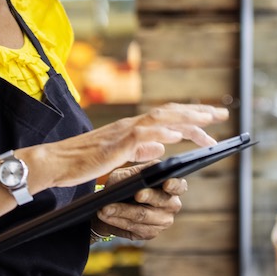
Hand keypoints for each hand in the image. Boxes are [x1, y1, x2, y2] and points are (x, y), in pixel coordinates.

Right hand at [28, 103, 224, 190]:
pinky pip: (142, 136)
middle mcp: (130, 125)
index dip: (191, 115)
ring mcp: (123, 133)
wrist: (55, 163)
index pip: (167, 116)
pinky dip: (161, 133)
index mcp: (132, 128)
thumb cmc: (82, 162)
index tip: (211, 117)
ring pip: (161, 119)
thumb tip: (161, 148)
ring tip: (208, 124)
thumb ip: (138, 150)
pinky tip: (177, 136)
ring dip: (186, 120)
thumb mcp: (117, 156)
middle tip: (221, 114)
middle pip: (170, 112)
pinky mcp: (115, 146)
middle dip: (198, 112)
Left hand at [94, 165, 188, 240]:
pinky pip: (133, 227)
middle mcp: (171, 205)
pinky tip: (106, 215)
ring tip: (106, 207)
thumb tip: (149, 169)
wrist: (109, 206)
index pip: (179, 185)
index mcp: (170, 186)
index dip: (174, 185)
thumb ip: (138, 171)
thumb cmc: (122, 185)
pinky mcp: (149, 233)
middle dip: (147, 196)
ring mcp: (162, 222)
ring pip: (143, 215)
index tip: (166, 182)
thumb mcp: (127, 174)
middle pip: (162, 201)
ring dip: (123, 211)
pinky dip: (117, 220)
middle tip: (136, 194)